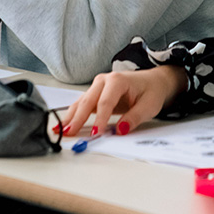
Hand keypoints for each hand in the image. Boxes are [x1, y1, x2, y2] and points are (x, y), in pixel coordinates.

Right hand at [59, 66, 186, 136]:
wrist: (152, 81)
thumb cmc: (151, 91)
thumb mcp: (149, 106)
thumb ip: (134, 117)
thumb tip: (120, 130)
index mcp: (117, 80)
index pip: (105, 102)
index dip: (100, 119)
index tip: (96, 133)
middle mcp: (104, 80)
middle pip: (88, 101)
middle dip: (78, 118)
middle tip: (69, 133)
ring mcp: (97, 86)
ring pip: (81, 102)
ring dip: (71, 117)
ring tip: (61, 130)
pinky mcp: (95, 94)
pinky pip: (82, 104)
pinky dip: (73, 115)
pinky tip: (64, 124)